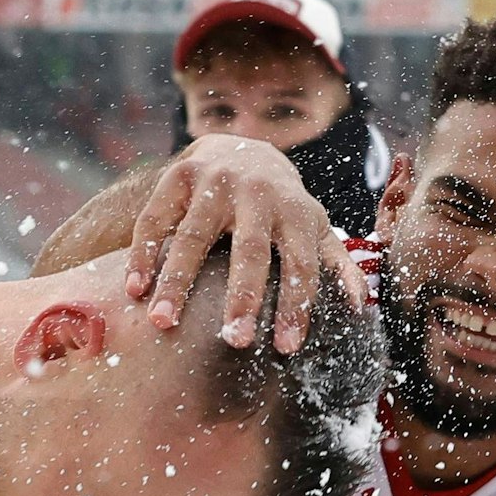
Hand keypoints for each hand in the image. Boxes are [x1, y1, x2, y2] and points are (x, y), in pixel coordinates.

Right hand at [124, 134, 365, 353]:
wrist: (238, 148)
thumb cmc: (279, 206)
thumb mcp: (312, 226)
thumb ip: (335, 263)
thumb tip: (360, 306)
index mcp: (296, 212)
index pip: (300, 264)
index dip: (294, 306)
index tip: (284, 347)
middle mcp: (257, 193)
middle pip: (250, 251)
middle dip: (243, 297)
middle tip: (233, 340)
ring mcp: (214, 182)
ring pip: (193, 237)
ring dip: (176, 281)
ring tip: (162, 322)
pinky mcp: (178, 177)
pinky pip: (155, 220)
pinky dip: (142, 254)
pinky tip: (135, 290)